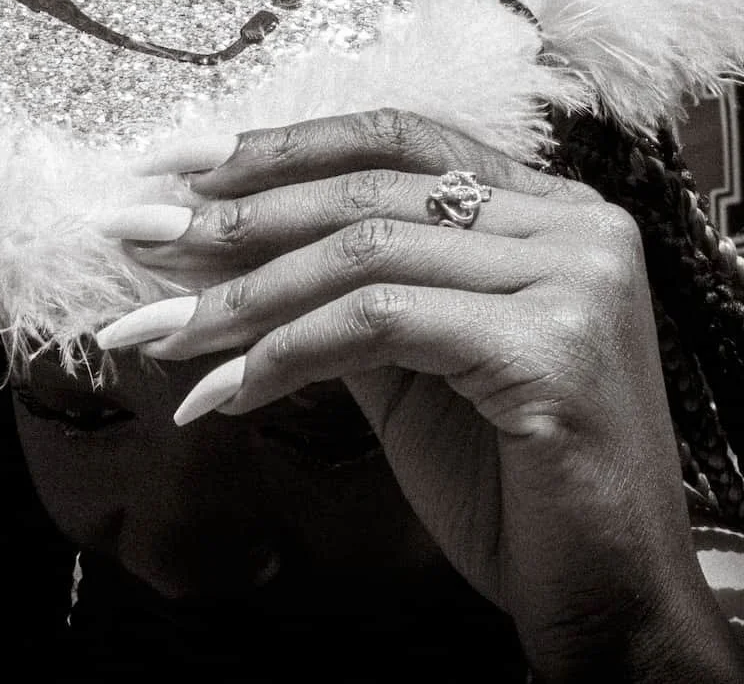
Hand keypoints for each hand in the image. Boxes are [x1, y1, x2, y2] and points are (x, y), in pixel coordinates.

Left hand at [107, 108, 743, 681]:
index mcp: (551, 209)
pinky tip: (222, 395)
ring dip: (240, 298)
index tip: (175, 165)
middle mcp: (577, 224)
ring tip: (155, 336)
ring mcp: (576, 278)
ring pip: (363, 254)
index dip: (280, 146)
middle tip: (134, 238)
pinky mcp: (554, 346)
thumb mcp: (410, 367)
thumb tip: (206, 242)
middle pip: (370, 190)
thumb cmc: (511, 488)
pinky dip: (283, 355)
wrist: (609, 601)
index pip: (397, 141)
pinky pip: (379, 325)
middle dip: (234, 218)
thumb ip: (334, 294)